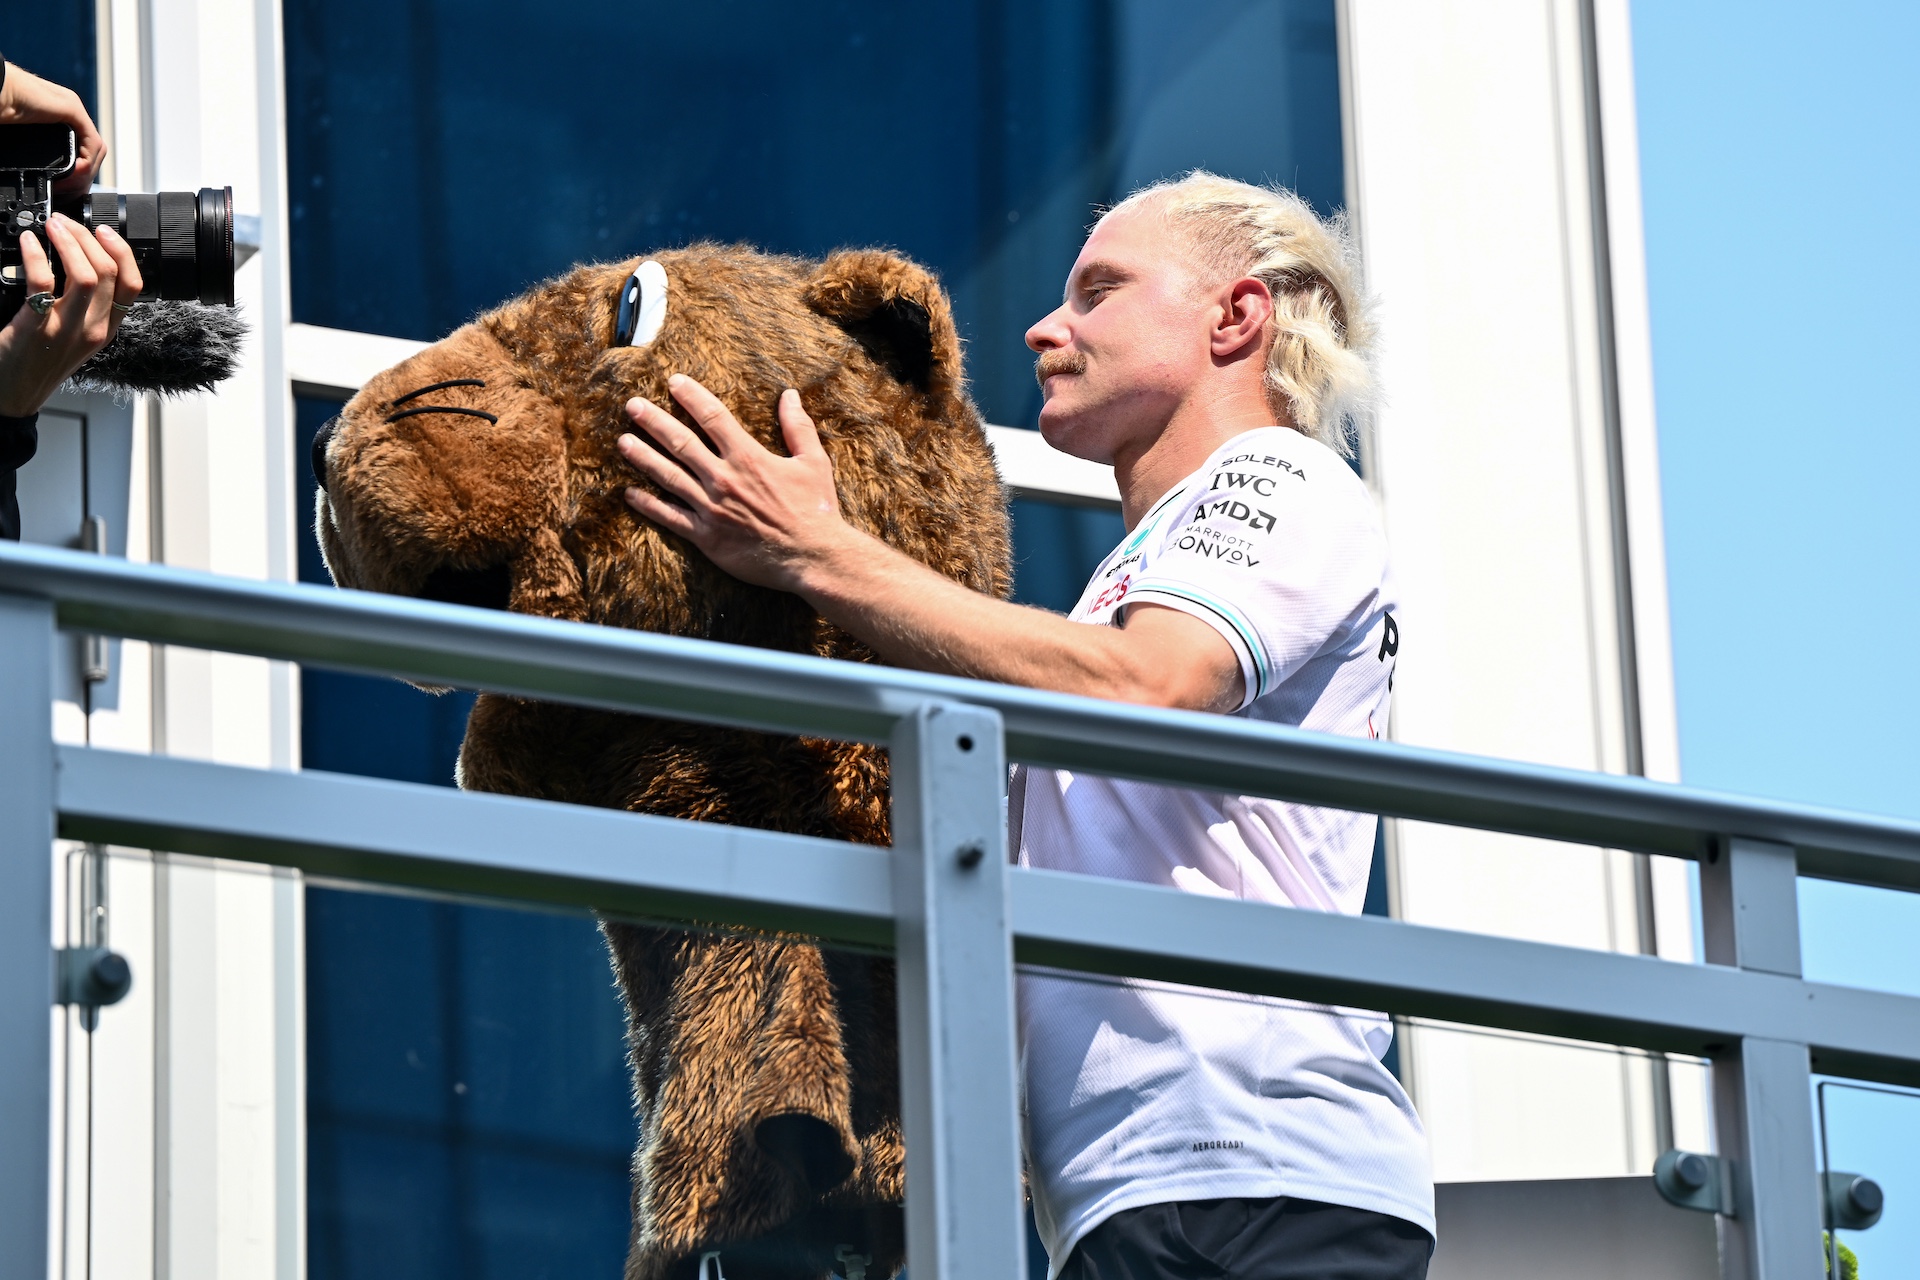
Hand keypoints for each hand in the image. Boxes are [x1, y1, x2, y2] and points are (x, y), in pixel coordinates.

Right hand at [0, 62, 108, 193]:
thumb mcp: (22, 141)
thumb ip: (36, 157)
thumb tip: (30, 181)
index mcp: (57, 121)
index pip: (80, 154)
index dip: (75, 178)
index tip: (61, 194)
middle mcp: (69, 114)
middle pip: (90, 155)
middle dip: (81, 180)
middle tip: (64, 194)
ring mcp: (72, 109)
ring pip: (94, 151)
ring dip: (84, 175)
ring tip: (64, 187)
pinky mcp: (72, 108)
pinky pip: (92, 142)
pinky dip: (86, 162)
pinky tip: (72, 173)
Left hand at [0, 215, 142, 416]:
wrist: (15, 394)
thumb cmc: (41, 362)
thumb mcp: (78, 337)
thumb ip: (88, 307)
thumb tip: (85, 264)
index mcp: (107, 330)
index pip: (133, 286)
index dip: (122, 251)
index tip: (104, 231)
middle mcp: (93, 330)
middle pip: (108, 273)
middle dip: (87, 237)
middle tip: (66, 222)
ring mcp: (66, 330)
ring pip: (84, 276)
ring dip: (68, 242)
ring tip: (52, 226)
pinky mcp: (36, 328)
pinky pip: (42, 283)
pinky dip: (35, 256)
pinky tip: (28, 243)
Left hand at [617, 375, 855, 592]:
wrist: (813, 557)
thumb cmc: (816, 509)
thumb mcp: (813, 462)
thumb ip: (798, 427)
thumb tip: (790, 395)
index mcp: (748, 457)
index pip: (713, 417)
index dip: (691, 396)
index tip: (673, 382)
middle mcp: (724, 479)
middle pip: (681, 442)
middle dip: (653, 421)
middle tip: (632, 406)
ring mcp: (711, 508)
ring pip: (668, 476)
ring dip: (643, 457)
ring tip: (623, 441)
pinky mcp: (706, 537)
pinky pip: (670, 518)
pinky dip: (648, 505)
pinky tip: (629, 493)